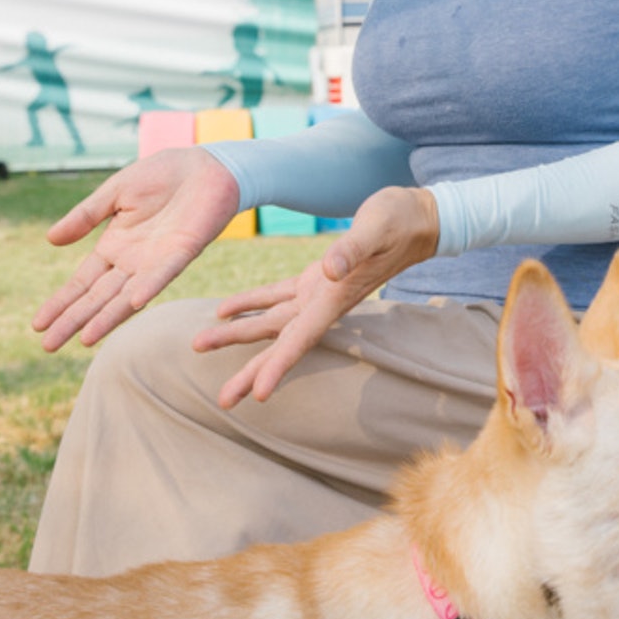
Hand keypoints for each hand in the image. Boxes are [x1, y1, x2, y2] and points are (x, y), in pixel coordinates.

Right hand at [32, 147, 242, 351]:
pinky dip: (149, 287)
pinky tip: (134, 303)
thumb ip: (85, 216)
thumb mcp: (115, 193)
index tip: (37, 325)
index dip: (61, 302)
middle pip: (98, 297)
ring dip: (106, 317)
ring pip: (127, 295)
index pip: (82, 282)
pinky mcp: (183, 251)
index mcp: (114, 246)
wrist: (204, 164)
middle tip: (48, 346)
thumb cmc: (162, 176)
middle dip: (73, 320)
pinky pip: (163, 273)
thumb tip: (50, 240)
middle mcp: (133, 261)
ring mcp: (157, 260)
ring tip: (84, 340)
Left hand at [196, 186, 440, 408]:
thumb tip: (328, 269)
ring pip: (270, 322)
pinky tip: (223, 311)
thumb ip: (352, 249)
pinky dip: (249, 304)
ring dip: (237, 335)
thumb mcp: (376, 227)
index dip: (279, 367)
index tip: (257, 396)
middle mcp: (323, 303)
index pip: (302, 339)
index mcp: (335, 297)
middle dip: (251, 371)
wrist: (419, 217)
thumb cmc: (400, 220)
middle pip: (281, 343)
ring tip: (198, 345)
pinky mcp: (314, 278)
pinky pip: (275, 296)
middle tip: (223, 400)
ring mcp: (318, 292)